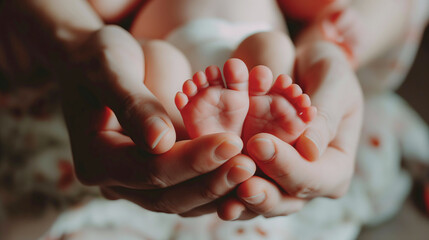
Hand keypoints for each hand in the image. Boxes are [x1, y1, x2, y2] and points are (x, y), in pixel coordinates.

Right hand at [0, 0, 255, 214]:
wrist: (105, 61)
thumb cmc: (101, 56)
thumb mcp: (109, 67)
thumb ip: (132, 103)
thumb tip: (160, 142)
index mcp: (96, 159)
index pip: (148, 170)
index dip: (190, 160)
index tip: (230, 142)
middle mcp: (117, 179)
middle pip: (168, 195)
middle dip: (211, 181)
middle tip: (249, 163)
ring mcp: (140, 180)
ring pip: (184, 200)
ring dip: (220, 189)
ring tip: (255, 168)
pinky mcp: (163, 171)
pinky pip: (193, 187)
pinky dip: (219, 182)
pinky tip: (249, 169)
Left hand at [217, 41, 362, 219]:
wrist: (304, 66)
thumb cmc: (327, 72)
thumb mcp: (334, 85)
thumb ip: (324, 117)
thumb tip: (311, 150)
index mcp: (334, 167)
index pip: (312, 178)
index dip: (286, 166)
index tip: (260, 144)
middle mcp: (305, 179)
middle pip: (284, 199)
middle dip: (261, 194)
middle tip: (240, 187)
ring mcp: (277, 176)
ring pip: (257, 197)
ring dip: (237, 198)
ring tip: (221, 200)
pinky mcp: (254, 166)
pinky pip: (238, 179)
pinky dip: (222, 179)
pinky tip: (205, 178)